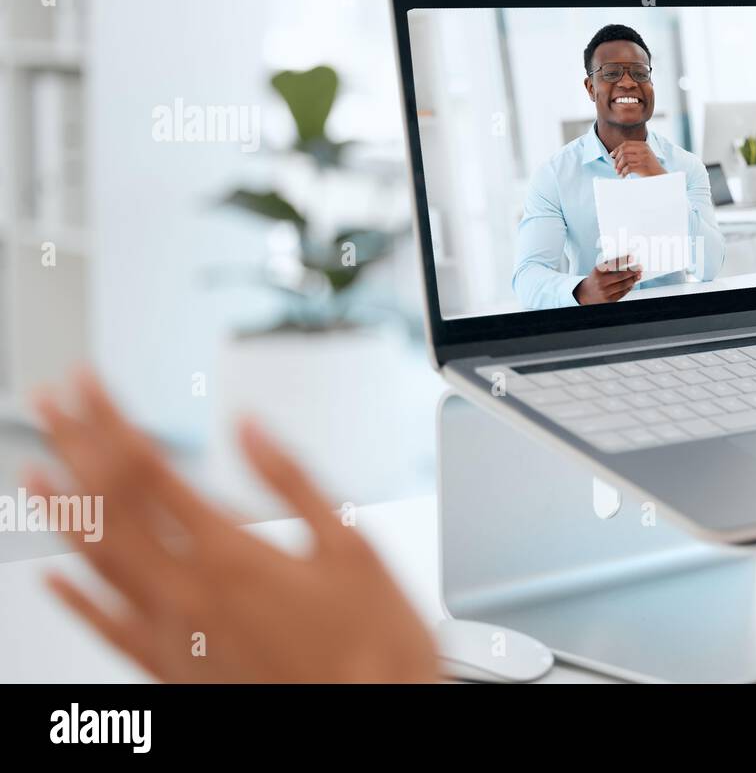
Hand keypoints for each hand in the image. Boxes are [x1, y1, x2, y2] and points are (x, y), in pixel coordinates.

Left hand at [28, 370, 442, 683]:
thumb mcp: (350, 544)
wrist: (374, 716)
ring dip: (63, 511)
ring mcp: (172, 634)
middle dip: (73, 448)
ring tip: (35, 471)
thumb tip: (247, 429)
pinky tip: (53, 578)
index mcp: (230, 553)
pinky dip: (75, 601)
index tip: (87, 384)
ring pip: (98, 563)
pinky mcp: (174, 671)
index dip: (110, 420)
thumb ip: (292, 480)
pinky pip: (108, 629)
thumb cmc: (372, 640)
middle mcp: (187, 592)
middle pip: (109, 506)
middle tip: (49, 405)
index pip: (147, 470)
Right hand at [574, 255, 641, 303]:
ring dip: (632, 280)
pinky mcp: (609, 300)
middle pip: (620, 275)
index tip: (631, 258)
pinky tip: (632, 284)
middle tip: (639, 268)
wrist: (585, 294)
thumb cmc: (595, 279)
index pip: (612, 264)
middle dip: (632, 271)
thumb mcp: (598, 270)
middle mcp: (601, 282)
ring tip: (638, 276)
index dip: (623, 260)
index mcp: (598, 271)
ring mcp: (605, 292)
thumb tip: (626, 262)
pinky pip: (622, 293)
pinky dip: (629, 288)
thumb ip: (610, 265)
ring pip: (623, 285)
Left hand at [611, 140, 664, 177]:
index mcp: (643, 145)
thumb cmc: (650, 167)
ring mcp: (644, 158)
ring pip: (624, 159)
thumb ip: (633, 152)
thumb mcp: (644, 155)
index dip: (617, 149)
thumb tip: (615, 154)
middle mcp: (644, 149)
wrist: (660, 175)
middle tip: (615, 167)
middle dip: (616, 159)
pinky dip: (623, 172)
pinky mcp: (643, 167)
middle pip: (623, 150)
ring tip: (618, 172)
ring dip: (618, 166)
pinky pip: (628, 168)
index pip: (626, 144)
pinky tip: (623, 176)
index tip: (612, 155)